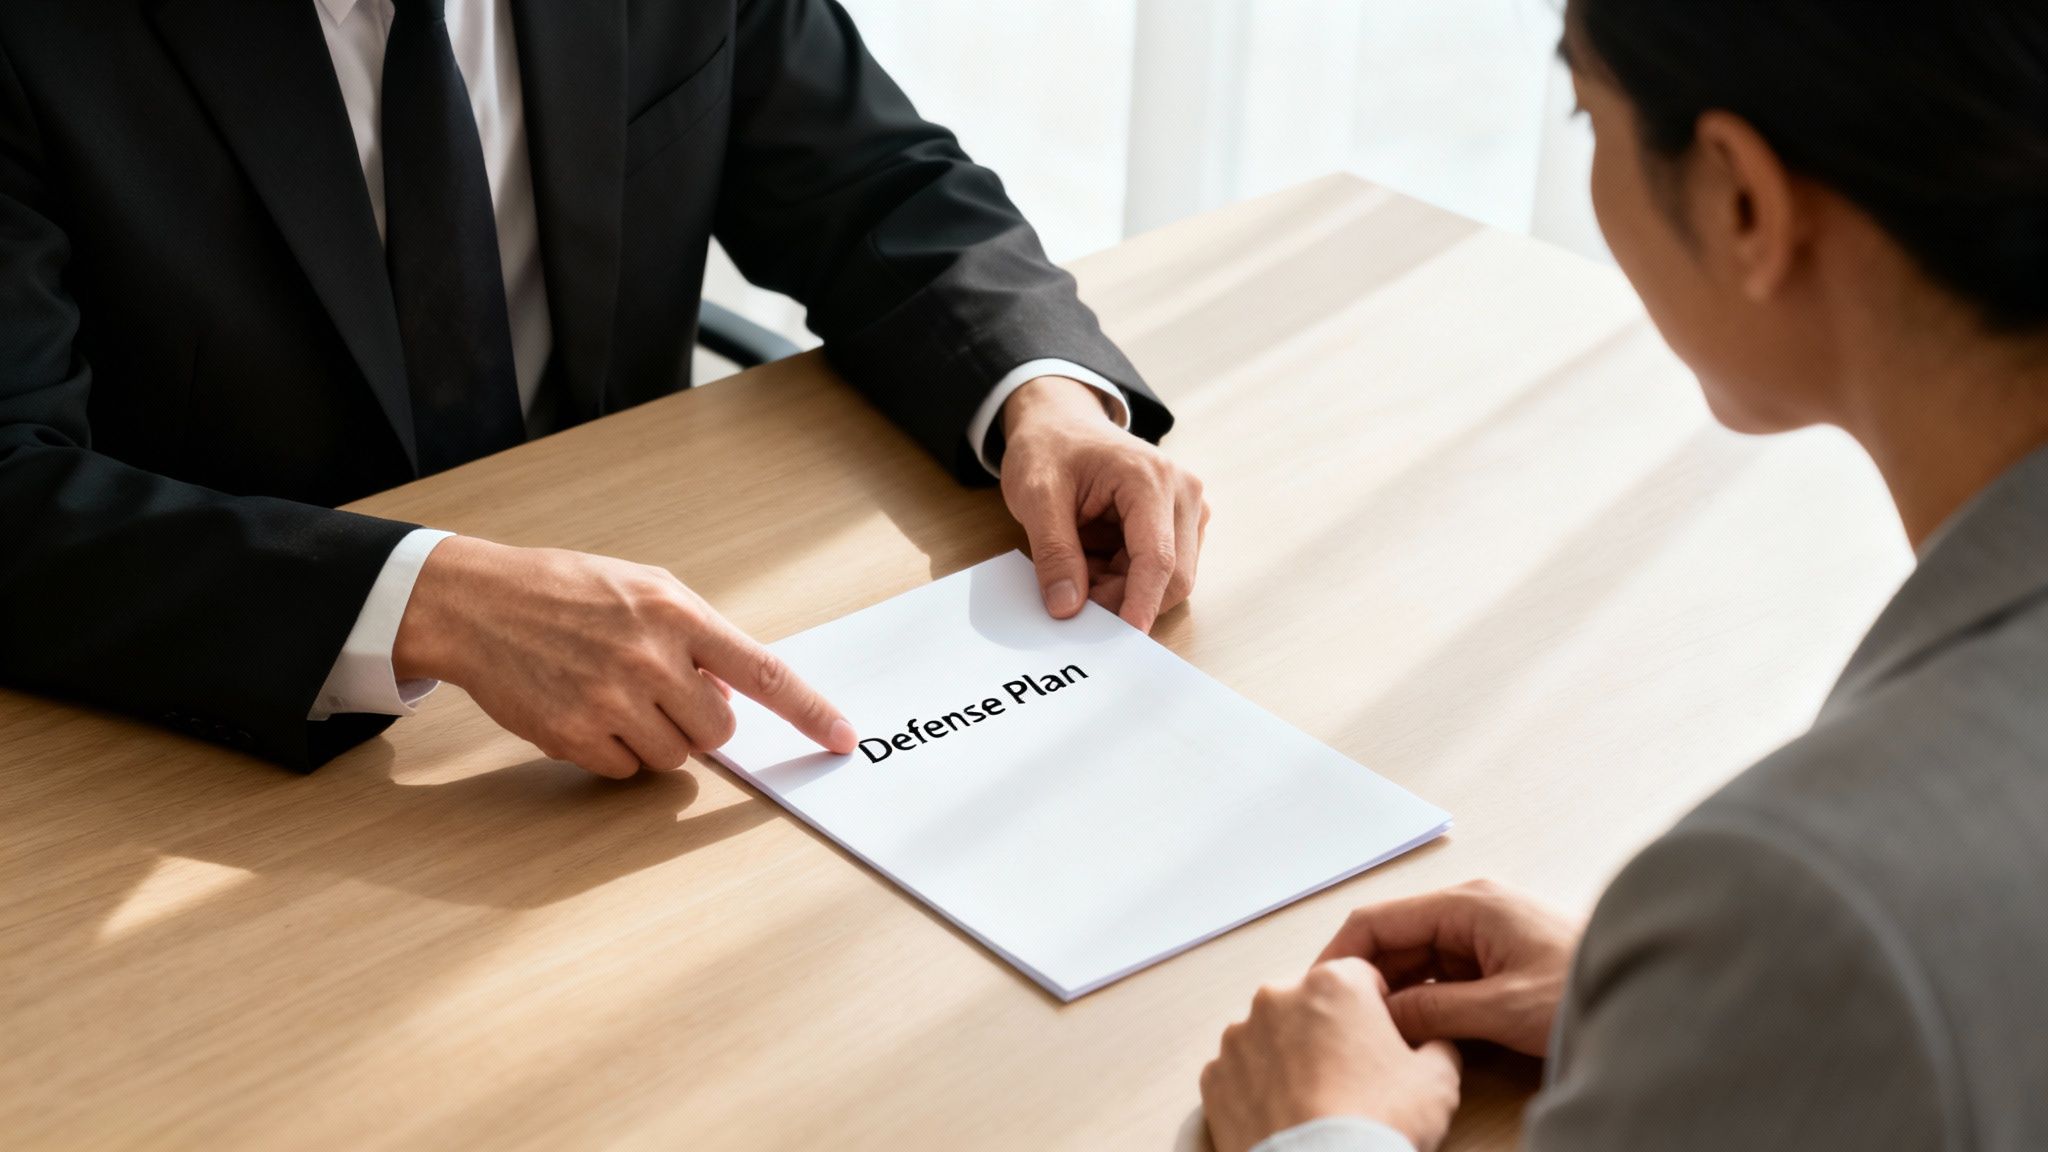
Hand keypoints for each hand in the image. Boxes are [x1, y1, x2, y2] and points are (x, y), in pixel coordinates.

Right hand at [392, 536, 856, 777]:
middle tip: (661, 692)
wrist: (478, 604)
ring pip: (675, 758)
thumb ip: (698, 637)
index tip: (842, 737)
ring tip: (615, 694)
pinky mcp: (575, 737)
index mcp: (677, 614)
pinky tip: (585, 711)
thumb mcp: (645, 590)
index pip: (763, 671)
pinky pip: (626, 771)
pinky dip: (615, 752)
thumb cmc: (567, 592)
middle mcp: (650, 658)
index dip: (810, 710)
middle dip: (700, 722)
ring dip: (656, 738)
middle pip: (719, 731)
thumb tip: (737, 695)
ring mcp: (611, 701)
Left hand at [999, 375, 1208, 631]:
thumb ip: (1053, 551)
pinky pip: (1161, 572)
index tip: (1124, 639)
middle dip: (1125, 599)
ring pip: (1169, 580)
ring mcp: (1188, 508)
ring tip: (1080, 567)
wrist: (1061, 422)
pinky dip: (1126, 580)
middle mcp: (1183, 493)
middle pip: (1173, 577)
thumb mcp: (1035, 494)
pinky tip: (1096, 561)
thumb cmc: (1050, 448)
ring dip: (1124, 590)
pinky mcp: (1182, 523)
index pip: (1158, 559)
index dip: (1141, 604)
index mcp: (1150, 479)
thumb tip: (1067, 606)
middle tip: (1073, 597)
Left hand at [1202, 959, 1462, 1151]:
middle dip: (1330, 1031)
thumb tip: (1433, 1042)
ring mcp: (1239, 1036)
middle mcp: (1277, 996)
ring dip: (1291, 1058)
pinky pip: (1242, 1073)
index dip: (1377, 1010)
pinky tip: (1286, 1116)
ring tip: (1316, 1101)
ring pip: (1272, 1036)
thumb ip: (1436, 1044)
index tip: (1382, 1042)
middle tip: (1352, 1078)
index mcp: (1333, 983)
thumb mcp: (1438, 1080)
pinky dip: (1259, 1088)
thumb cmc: (1379, 1123)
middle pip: (1312, 1003)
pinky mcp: (1214, 1076)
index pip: (1362, 978)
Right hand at [1317, 880, 1581, 1056]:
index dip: (1342, 957)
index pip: (1378, 921)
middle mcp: (1471, 908)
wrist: (1649, 996)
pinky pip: (1443, 974)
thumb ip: (1433, 1011)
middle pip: (1395, 940)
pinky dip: (1426, 999)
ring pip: (1417, 960)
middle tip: (1347, 1022)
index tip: (1320, 992)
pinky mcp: (1497, 955)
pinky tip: (1419, 1029)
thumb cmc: (1584, 989)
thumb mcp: (1502, 1008)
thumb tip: (1379, 1018)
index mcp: (1467, 904)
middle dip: (1369, 980)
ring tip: (1381, 1031)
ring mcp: (1484, 931)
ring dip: (1398, 993)